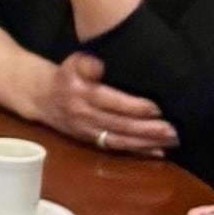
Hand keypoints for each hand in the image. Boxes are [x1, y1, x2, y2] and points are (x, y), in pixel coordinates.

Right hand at [27, 52, 178, 157]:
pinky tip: (158, 152)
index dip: (134, 107)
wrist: (41, 97)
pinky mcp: (92, 142)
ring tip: (172, 141)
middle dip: (147, 129)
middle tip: (172, 130)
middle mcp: (85, 117)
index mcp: (82, 95)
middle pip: (119, 125)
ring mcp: (89, 132)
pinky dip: (139, 152)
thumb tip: (100, 66)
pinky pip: (117, 148)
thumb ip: (86, 63)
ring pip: (121, 140)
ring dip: (147, 143)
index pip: (111, 102)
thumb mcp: (72, 62)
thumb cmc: (65, 77)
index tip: (157, 108)